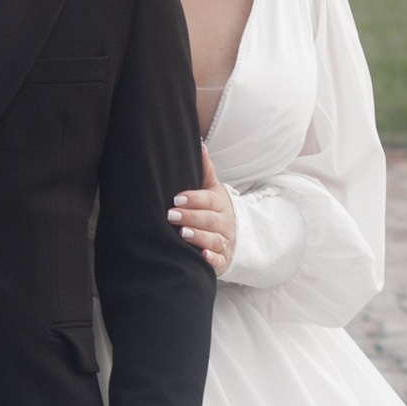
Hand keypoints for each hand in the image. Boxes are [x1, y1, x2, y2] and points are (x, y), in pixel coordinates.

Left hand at [169, 141, 236, 272]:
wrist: (235, 234)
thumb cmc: (214, 209)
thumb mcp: (212, 189)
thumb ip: (204, 169)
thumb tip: (199, 144)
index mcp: (220, 204)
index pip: (208, 200)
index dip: (193, 199)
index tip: (176, 198)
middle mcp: (224, 223)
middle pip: (210, 220)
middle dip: (191, 217)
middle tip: (171, 215)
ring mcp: (225, 242)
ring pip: (214, 240)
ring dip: (199, 237)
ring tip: (183, 234)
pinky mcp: (223, 260)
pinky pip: (220, 260)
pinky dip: (212, 259)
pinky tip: (202, 256)